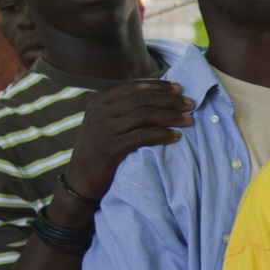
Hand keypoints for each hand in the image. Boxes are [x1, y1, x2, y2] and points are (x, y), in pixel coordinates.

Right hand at [63, 80, 192, 200]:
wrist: (79, 183)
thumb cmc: (97, 155)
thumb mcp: (102, 127)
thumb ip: (119, 113)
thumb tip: (151, 100)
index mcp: (99, 104)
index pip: (133, 87)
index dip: (158, 86)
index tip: (178, 88)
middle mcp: (100, 113)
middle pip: (141, 98)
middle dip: (169, 99)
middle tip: (190, 103)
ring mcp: (104, 130)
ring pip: (144, 115)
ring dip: (170, 115)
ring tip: (188, 119)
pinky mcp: (110, 148)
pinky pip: (142, 136)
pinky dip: (162, 135)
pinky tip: (176, 136)